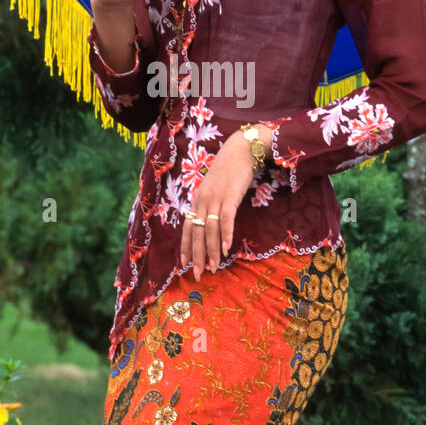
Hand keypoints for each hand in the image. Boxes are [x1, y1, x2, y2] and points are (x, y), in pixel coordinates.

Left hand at [180, 125, 271, 278]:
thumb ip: (211, 205)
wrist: (240, 150)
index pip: (186, 227)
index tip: (184, 264)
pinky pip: (226, 219)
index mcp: (197, 200)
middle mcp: (202, 200)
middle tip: (198, 274)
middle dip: (197, 255)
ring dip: (211, 250)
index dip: (185, 247)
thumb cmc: (229, 171)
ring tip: (214, 267)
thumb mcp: (215, 189)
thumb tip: (211, 224)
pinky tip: (227, 248)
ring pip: (209, 229)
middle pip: (196, 232)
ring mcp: (215, 198)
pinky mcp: (230, 196)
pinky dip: (225, 235)